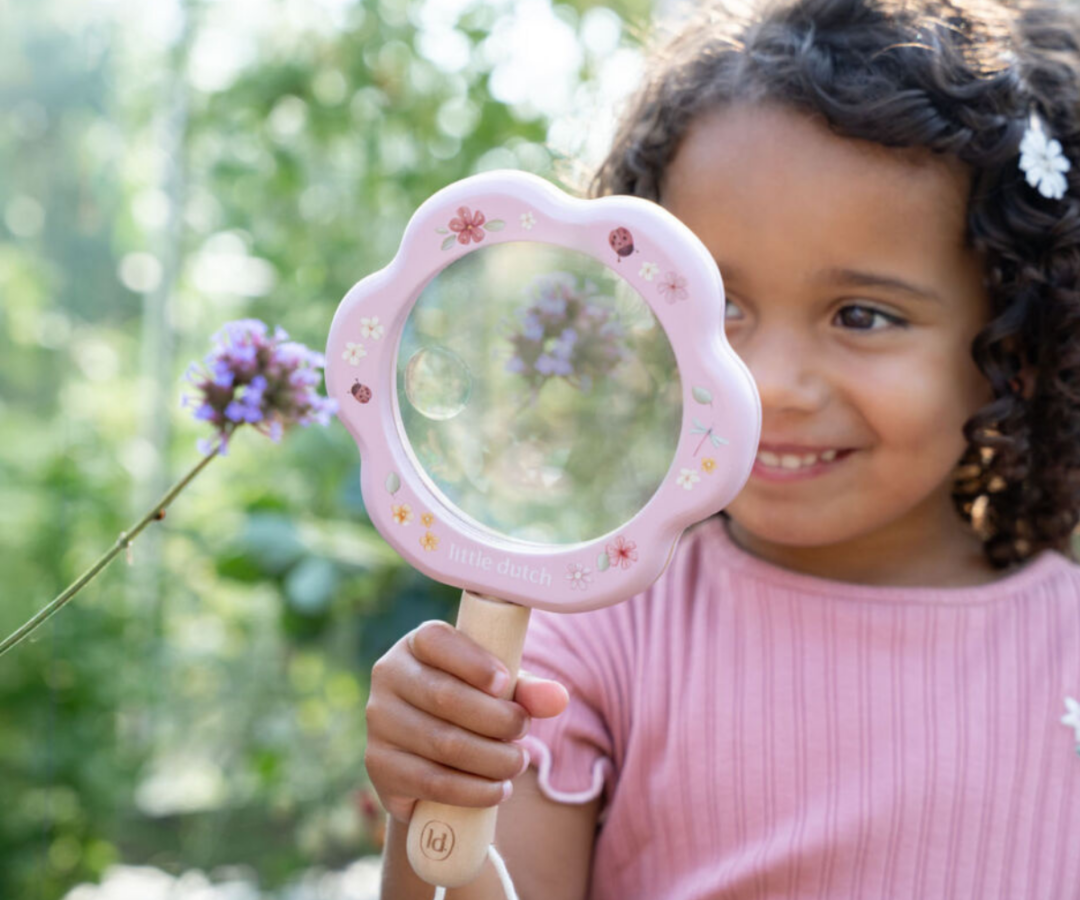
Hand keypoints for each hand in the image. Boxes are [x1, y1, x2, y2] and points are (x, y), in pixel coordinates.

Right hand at [364, 620, 568, 823]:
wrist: (426, 758)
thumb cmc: (470, 705)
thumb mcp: (497, 690)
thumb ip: (527, 689)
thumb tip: (559, 698)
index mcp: (416, 644)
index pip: (437, 641)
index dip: (473, 662)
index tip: (505, 684)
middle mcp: (388, 676)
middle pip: (444, 696)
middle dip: (495, 718)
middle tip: (524, 731)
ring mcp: (379, 721)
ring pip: (442, 743)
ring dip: (491, 758)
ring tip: (518, 762)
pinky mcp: (379, 765)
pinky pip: (432, 781)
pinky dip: (473, 789)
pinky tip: (499, 789)